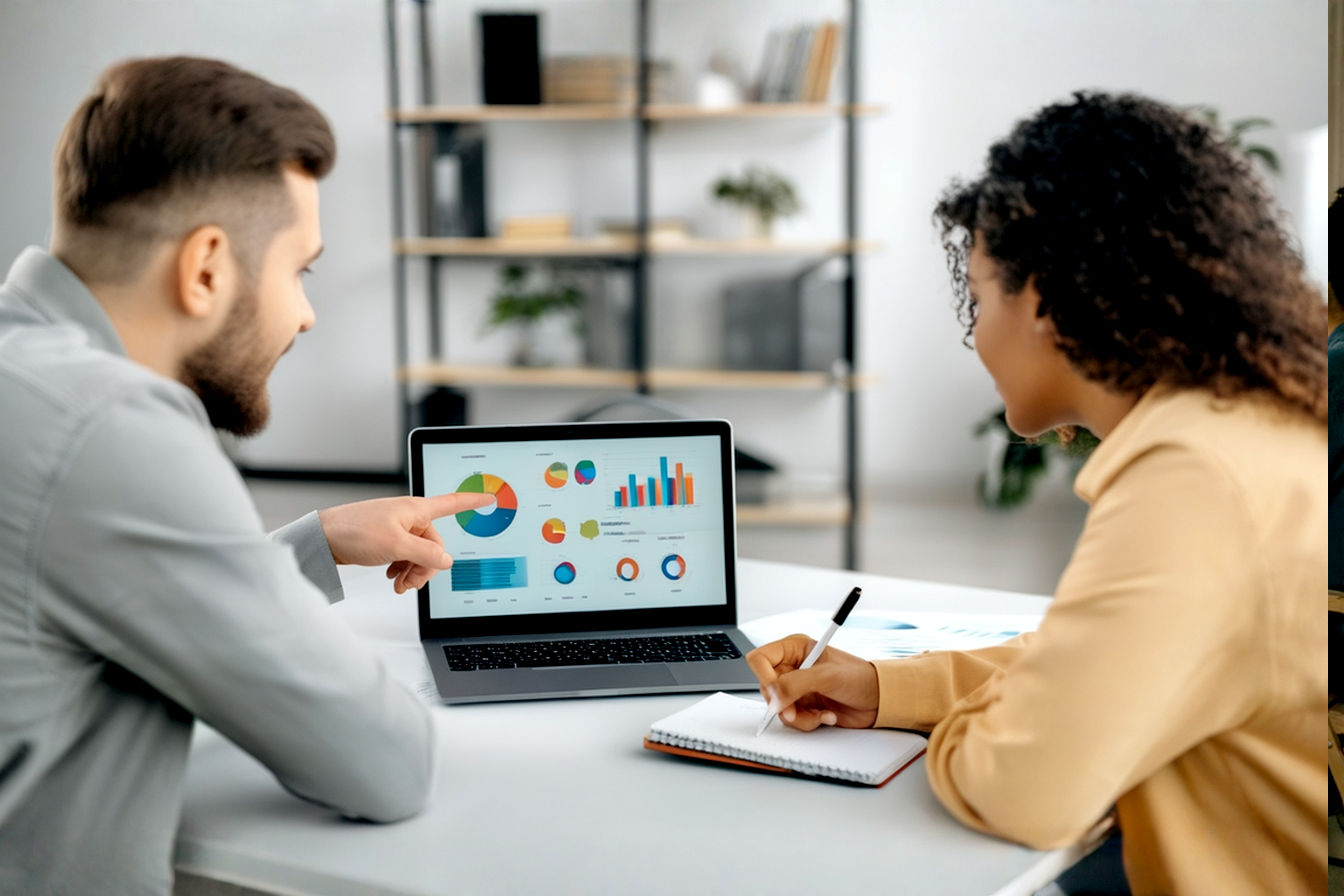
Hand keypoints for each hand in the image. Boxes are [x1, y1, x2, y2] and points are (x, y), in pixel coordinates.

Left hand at [317, 493, 492, 593]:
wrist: (323, 537)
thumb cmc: (354, 531)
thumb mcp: (396, 546)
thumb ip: (426, 554)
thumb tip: (446, 561)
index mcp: (416, 510)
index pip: (452, 503)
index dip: (473, 501)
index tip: (490, 497)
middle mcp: (409, 517)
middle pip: (434, 543)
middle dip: (426, 566)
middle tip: (410, 583)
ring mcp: (397, 528)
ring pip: (419, 552)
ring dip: (412, 570)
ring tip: (398, 583)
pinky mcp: (386, 538)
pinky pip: (405, 555)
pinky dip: (401, 568)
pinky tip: (391, 576)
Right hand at [745, 634, 879, 730]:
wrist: (879, 700)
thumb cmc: (859, 678)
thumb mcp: (826, 676)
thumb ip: (795, 684)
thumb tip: (772, 696)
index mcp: (794, 649)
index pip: (760, 659)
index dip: (763, 676)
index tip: (775, 692)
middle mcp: (792, 668)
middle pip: (766, 687)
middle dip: (783, 702)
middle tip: (796, 709)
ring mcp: (797, 688)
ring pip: (777, 707)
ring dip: (798, 716)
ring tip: (819, 713)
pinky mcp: (803, 706)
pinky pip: (791, 719)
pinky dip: (807, 721)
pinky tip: (825, 715)